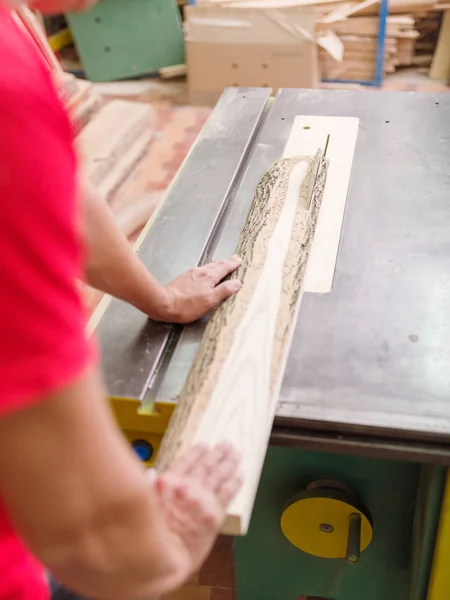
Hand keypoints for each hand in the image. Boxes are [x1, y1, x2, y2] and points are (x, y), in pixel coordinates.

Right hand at [152, 444, 241, 574]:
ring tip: (236, 454)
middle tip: (227, 445)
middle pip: (207, 465)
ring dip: (229, 462)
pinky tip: (240, 474)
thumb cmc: (151, 536)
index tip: (205, 446)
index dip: (198, 452)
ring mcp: (203, 499)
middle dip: (218, 454)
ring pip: (220, 475)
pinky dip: (235, 482)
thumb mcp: (144, 505)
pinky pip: (228, 493)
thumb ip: (148, 486)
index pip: (187, 460)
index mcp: (169, 482)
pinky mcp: (215, 514)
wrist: (165, 560)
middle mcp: (188, 487)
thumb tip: (150, 473)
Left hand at [160, 255, 242, 323]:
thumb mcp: (210, 300)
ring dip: (216, 266)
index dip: (233, 264)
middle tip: (234, 259)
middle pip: (216, 265)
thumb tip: (237, 283)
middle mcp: (200, 272)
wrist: (163, 304)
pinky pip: (199, 272)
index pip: (224, 267)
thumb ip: (224, 290)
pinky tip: (204, 275)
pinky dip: (206, 271)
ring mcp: (191, 275)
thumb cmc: (186, 305)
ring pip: (207, 267)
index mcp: (209, 277)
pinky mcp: (183, 279)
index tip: (239, 260)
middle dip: (226, 262)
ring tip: (221, 265)